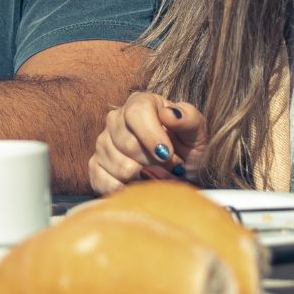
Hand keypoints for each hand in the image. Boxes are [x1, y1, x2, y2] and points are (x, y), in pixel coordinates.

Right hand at [89, 92, 203, 194]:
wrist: (181, 173)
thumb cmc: (189, 149)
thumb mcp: (197, 133)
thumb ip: (189, 119)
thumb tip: (170, 114)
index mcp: (140, 103)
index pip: (135, 113)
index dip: (151, 136)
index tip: (167, 154)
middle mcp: (116, 120)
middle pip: (127, 144)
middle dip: (154, 162)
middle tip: (171, 168)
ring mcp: (103, 143)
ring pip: (119, 167)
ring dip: (145, 179)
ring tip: (159, 176)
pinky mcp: (95, 166)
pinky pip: (102, 181)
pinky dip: (125, 189)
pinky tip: (139, 187)